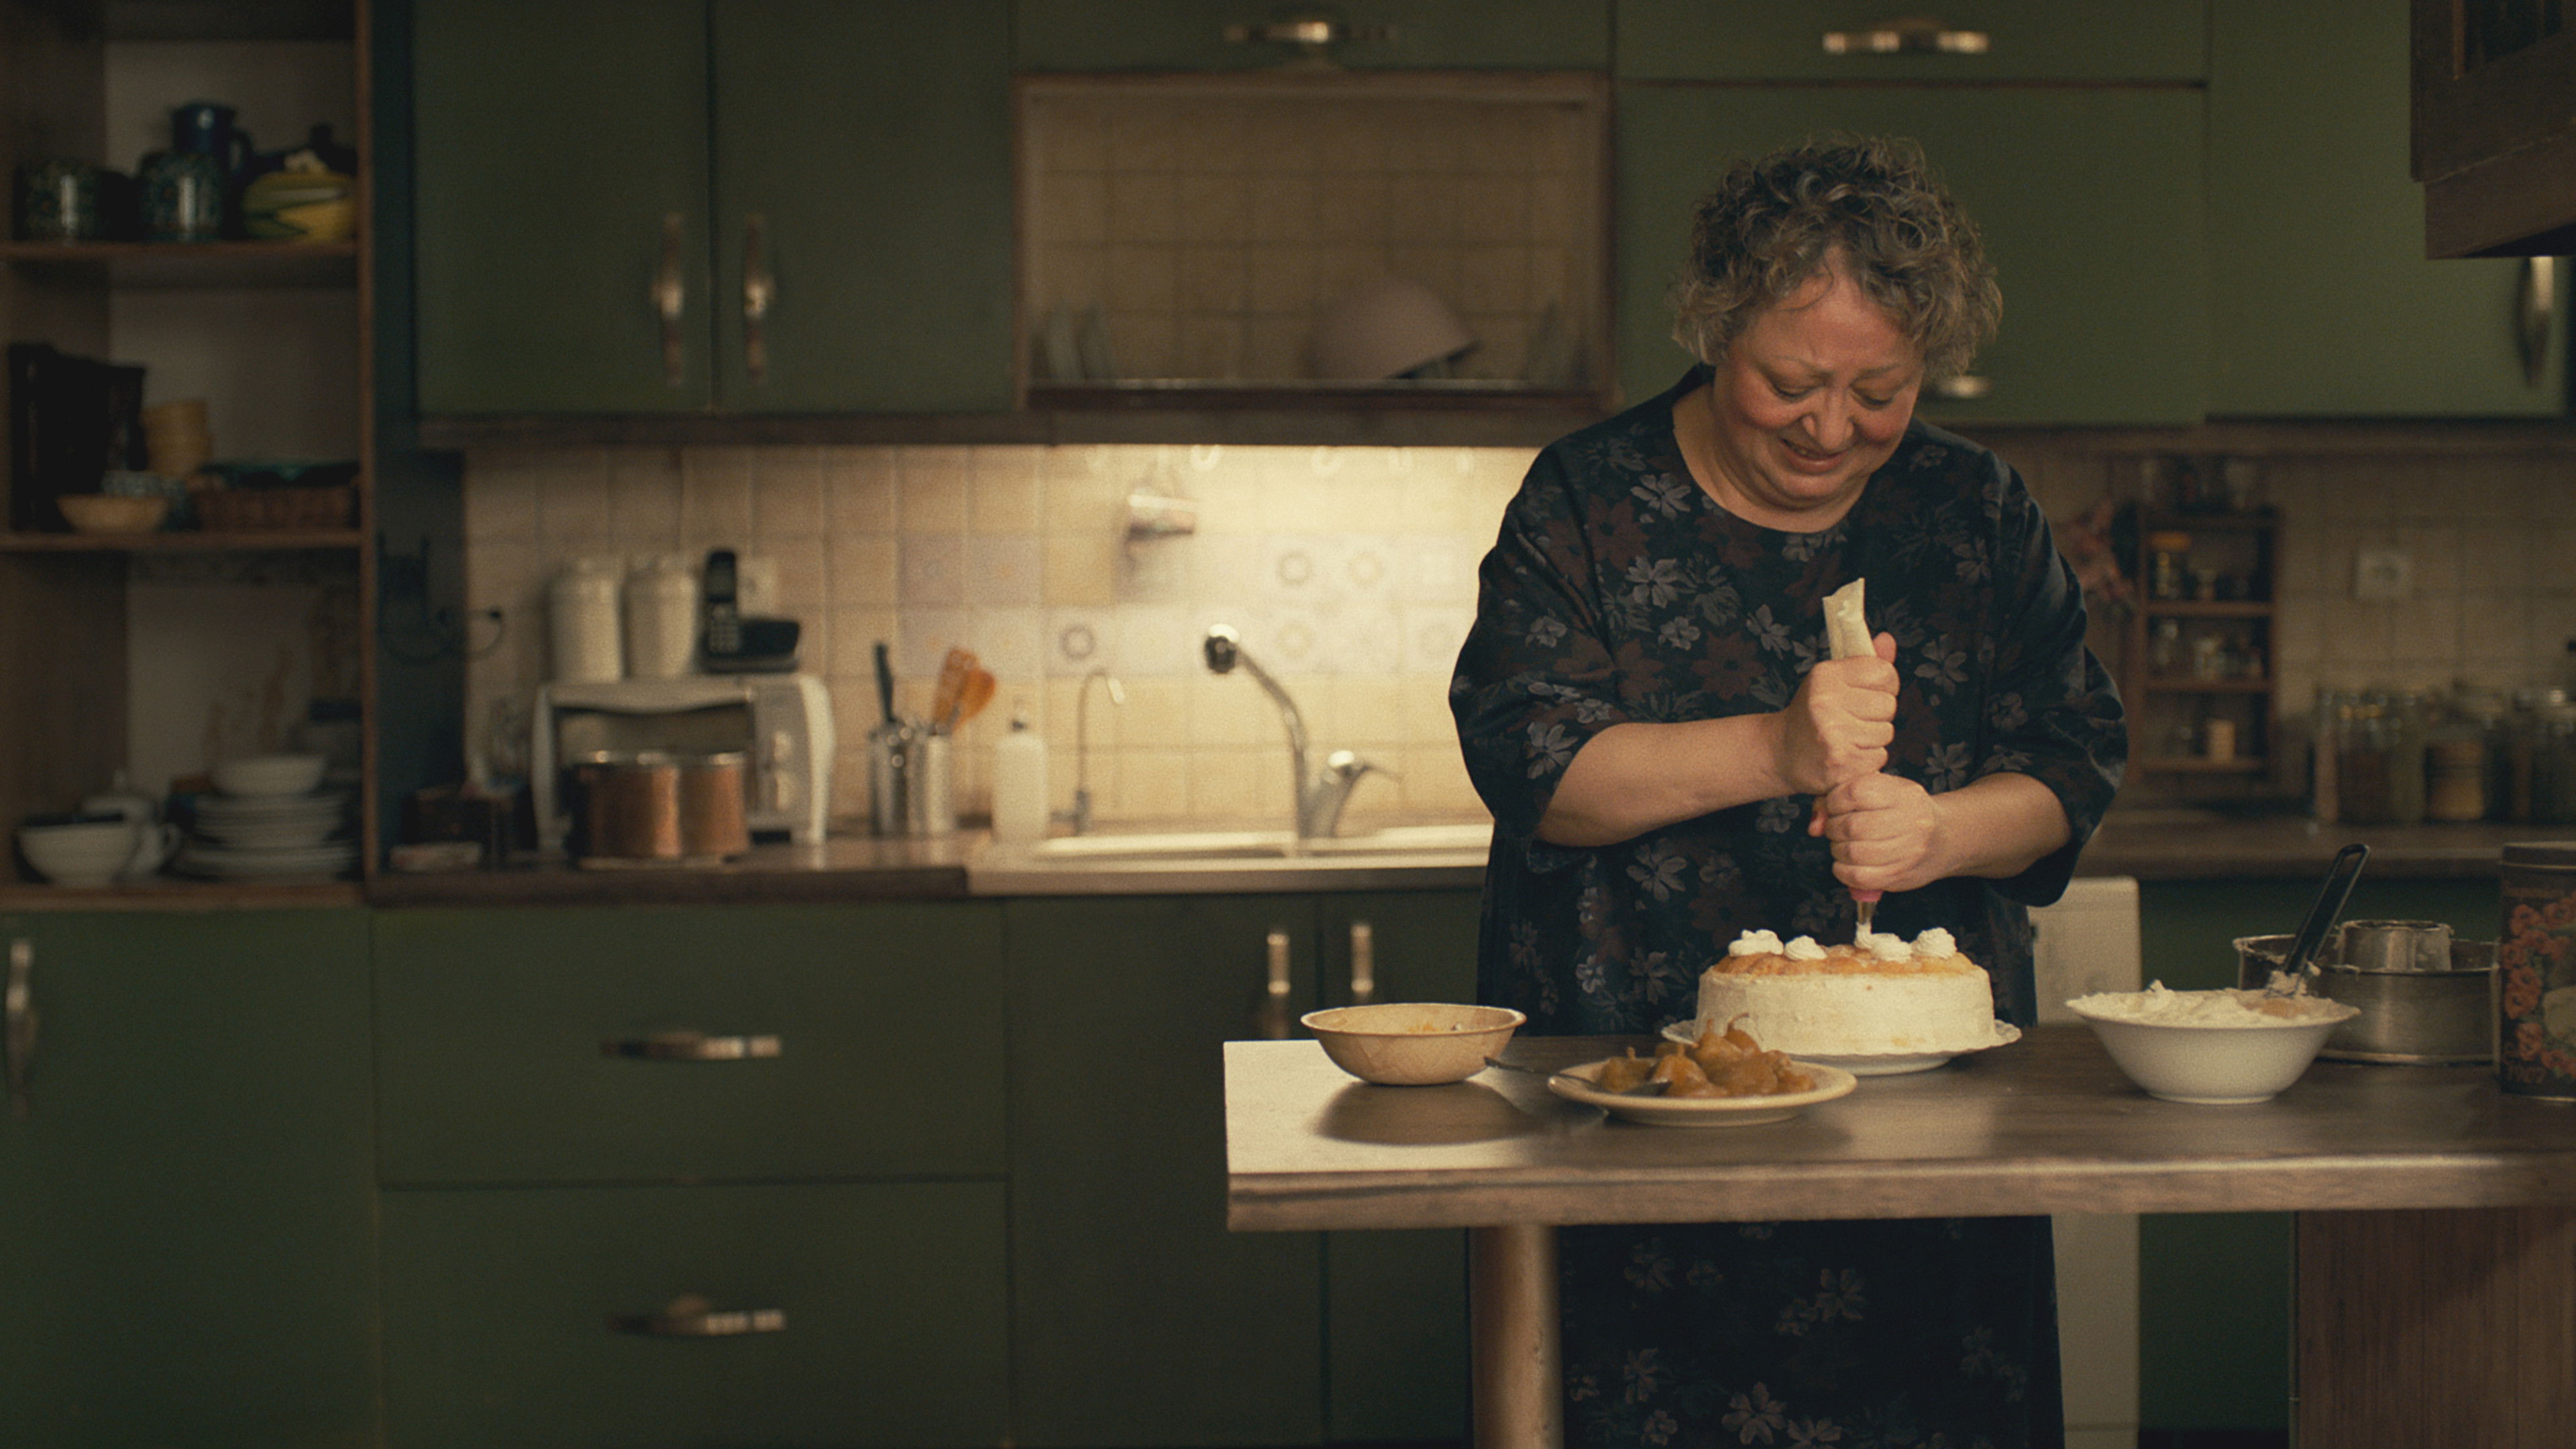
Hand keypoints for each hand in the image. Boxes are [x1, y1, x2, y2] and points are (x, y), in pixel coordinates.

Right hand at [1774, 631, 1897, 796]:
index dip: (1884, 685)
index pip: (1885, 673)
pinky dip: (1867, 760)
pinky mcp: (1840, 762)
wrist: (1780, 754)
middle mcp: (1826, 701)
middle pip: (1888, 704)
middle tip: (1851, 720)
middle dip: (1877, 715)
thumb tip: (1888, 639)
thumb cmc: (1811, 714)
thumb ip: (1863, 662)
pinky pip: (1880, 757)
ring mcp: (1832, 734)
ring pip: (1886, 732)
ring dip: (1872, 739)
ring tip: (1847, 739)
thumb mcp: (1830, 680)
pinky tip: (1846, 756)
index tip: (1866, 694)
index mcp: (1826, 675)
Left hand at [1810, 770, 1944, 894]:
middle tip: (1837, 830)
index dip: (1834, 801)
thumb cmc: (1902, 812)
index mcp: (1902, 792)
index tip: (1836, 808)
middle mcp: (1909, 819)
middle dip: (1833, 829)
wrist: (1943, 838)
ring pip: (1853, 852)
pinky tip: (1847, 864)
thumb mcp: (1881, 791)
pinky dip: (1843, 871)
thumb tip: (1814, 825)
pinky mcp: (1900, 875)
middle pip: (1851, 825)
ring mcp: (1908, 850)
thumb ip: (1840, 797)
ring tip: (1844, 846)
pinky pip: (1859, 877)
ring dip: (1837, 850)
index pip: (1853, 792)